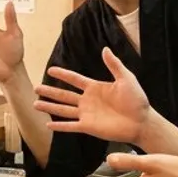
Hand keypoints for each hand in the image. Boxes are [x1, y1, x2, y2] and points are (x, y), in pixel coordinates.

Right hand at [35, 48, 151, 144]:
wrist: (142, 122)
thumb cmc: (137, 100)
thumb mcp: (126, 78)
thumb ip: (114, 65)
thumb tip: (105, 49)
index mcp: (95, 88)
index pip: (74, 79)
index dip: (62, 74)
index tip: (50, 70)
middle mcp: (88, 100)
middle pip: (64, 95)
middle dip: (50, 91)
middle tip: (35, 88)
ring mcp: (87, 114)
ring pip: (63, 110)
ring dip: (50, 107)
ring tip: (35, 104)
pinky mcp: (88, 127)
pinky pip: (71, 126)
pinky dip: (60, 126)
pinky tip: (48, 124)